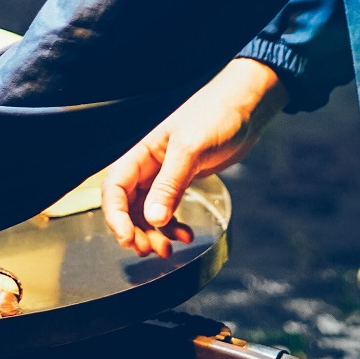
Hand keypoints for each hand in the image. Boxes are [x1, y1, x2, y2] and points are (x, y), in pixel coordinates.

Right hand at [102, 58, 287, 258]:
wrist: (245, 108)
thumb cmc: (215, 116)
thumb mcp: (190, 149)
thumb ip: (170, 184)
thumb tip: (152, 219)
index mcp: (142, 152)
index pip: (114, 186)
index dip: (114, 215)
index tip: (128, 239)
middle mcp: (150, 165)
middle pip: (127, 205)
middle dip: (134, 231)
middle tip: (150, 250)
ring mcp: (167, 174)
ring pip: (148, 212)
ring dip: (153, 234)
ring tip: (169, 250)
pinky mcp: (185, 180)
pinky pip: (169, 210)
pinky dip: (173, 226)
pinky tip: (186, 235)